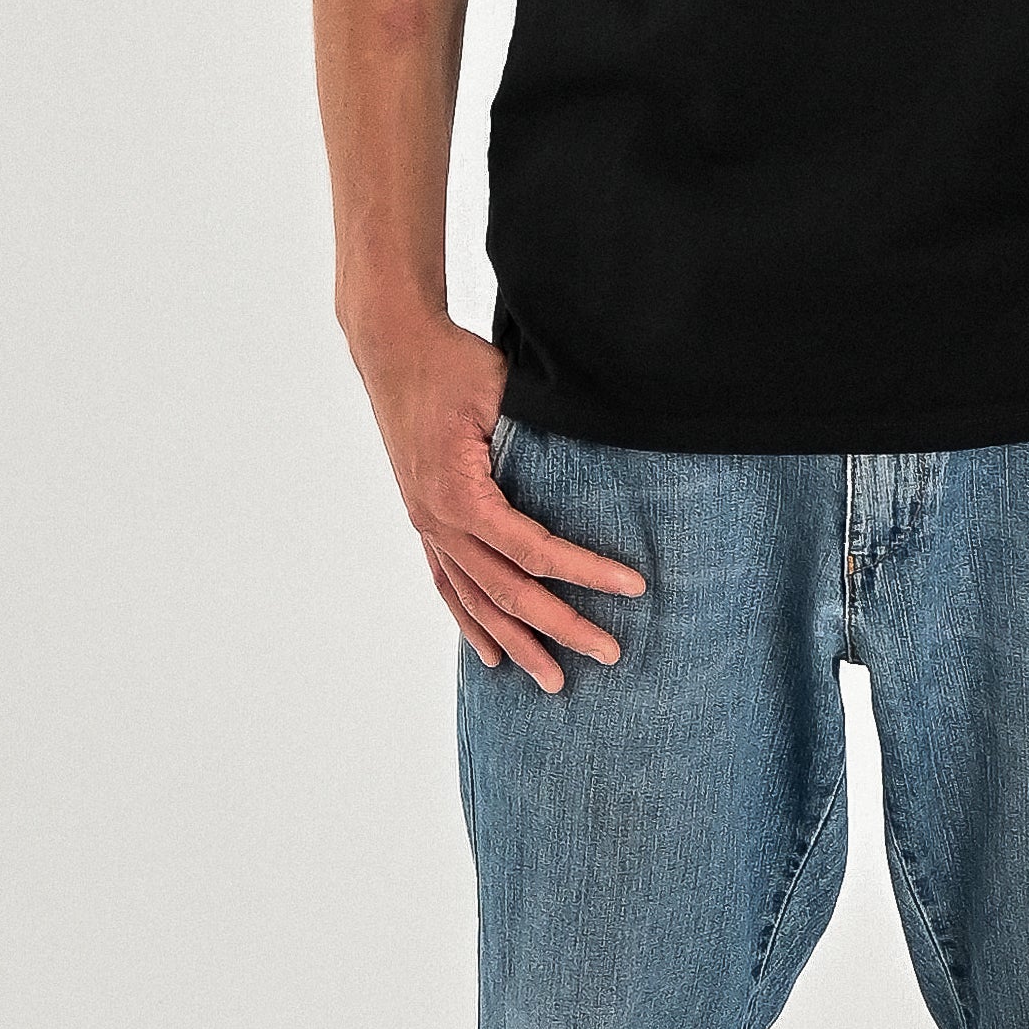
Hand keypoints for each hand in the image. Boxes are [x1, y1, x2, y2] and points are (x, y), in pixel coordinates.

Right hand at [347, 307, 644, 690]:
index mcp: (460, 494)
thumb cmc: (453, 363)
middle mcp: (439, 521)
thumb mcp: (501, 390)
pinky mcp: (425, 521)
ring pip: (475, 601)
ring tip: (554, 681)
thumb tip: (605, 455)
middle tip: (611, 654)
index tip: (634, 587)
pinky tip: (490, 655)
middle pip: (508, 591)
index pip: (535, 551)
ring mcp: (428, 525)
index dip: (587, 573)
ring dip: (516, 642)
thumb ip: (540, 434)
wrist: (394, 348)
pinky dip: (470, 623)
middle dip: (561, 628)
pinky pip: (448, 585)